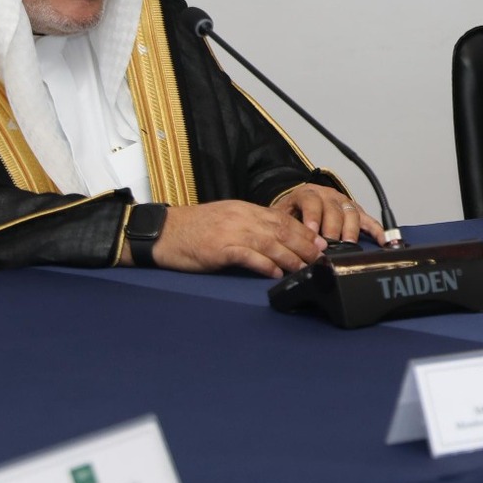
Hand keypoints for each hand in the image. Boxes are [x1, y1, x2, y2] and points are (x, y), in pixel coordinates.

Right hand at [149, 200, 327, 277]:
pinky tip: (276, 273)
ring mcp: (230, 233)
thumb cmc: (193, 228)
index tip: (319, 243)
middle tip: (320, 258)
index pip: (281, 218)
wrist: (162, 232)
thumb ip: (249, 225)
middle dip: (304, 244)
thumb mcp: (226, 218)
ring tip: (304, 268)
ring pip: (270, 243)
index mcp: (244, 210)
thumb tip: (275, 238)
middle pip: (281, 230)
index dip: (303, 231)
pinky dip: (264, 265)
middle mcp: (241, 218)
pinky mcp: (219, 249)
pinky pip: (248, 256)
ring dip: (291, 257)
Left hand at [271, 184, 384, 245]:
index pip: (311, 201)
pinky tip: (382, 240)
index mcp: (307, 194)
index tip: (312, 232)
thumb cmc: (291, 215)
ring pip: (351, 213)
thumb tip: (293, 244)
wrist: (298, 205)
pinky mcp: (355, 210)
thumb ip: (288, 227)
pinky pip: (367, 219)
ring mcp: (343, 202)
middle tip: (330, 245)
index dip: (313, 216)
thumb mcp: (283, 217)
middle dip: (333, 228)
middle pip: (334, 209)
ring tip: (348, 245)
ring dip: (351, 230)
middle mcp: (327, 195)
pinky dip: (376, 229)